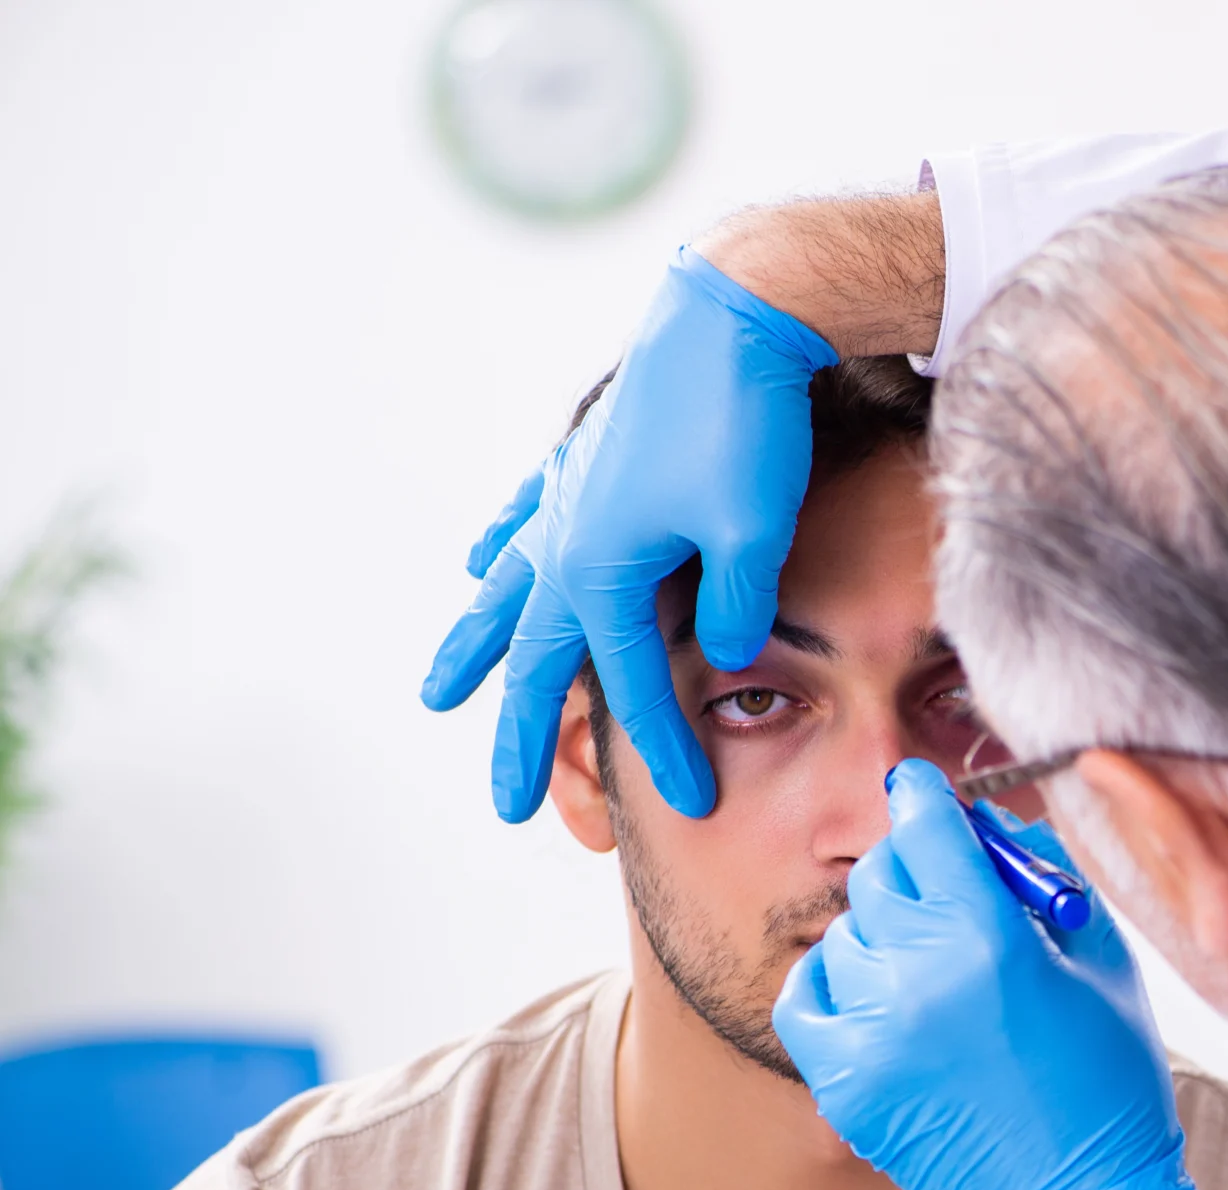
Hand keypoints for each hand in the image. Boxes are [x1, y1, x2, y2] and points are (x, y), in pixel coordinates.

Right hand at [421, 247, 839, 820]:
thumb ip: (733, 606)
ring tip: (440, 694)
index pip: (632, 684)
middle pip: (534, 658)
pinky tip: (478, 561)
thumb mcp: (753, 532)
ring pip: (508, 589)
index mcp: (601, 568)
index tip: (695, 802)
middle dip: (521, 736)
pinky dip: (501, 545)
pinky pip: (527, 514)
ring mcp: (568, 495)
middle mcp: (566, 538)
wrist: (731, 313)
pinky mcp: (585, 457)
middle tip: (505, 803)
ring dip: (475, 645)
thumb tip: (723, 655)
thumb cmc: (745, 424)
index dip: (663, 749)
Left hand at [773, 761, 1200, 1189]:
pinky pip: (806, 994)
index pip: (926, 825)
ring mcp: (872, 1034)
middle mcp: (920, 979)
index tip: (923, 793)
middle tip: (956, 903)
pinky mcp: (843, 1083)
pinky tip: (881, 999)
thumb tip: (985, 821)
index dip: (925, 798)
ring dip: (887, 937)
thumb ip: (1039, 876)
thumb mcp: (1101, 958)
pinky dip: (838, 985)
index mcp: (991, 940)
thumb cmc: (1108, 1079)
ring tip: (936, 976)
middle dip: (919, 873)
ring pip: (847, 933)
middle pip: (882, 873)